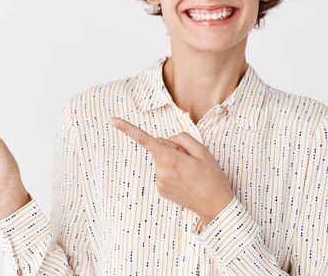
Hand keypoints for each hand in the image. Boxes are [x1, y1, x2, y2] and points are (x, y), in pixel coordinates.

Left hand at [108, 117, 233, 225]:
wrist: (215, 206)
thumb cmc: (211, 177)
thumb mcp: (202, 151)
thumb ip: (182, 138)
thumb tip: (167, 140)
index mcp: (170, 158)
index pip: (145, 140)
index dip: (127, 129)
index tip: (112, 120)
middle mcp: (160, 171)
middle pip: (160, 148)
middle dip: (172, 149)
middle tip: (192, 161)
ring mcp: (159, 183)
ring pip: (162, 161)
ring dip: (174, 162)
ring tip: (191, 173)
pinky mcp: (161, 191)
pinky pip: (164, 173)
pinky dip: (173, 173)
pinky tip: (186, 181)